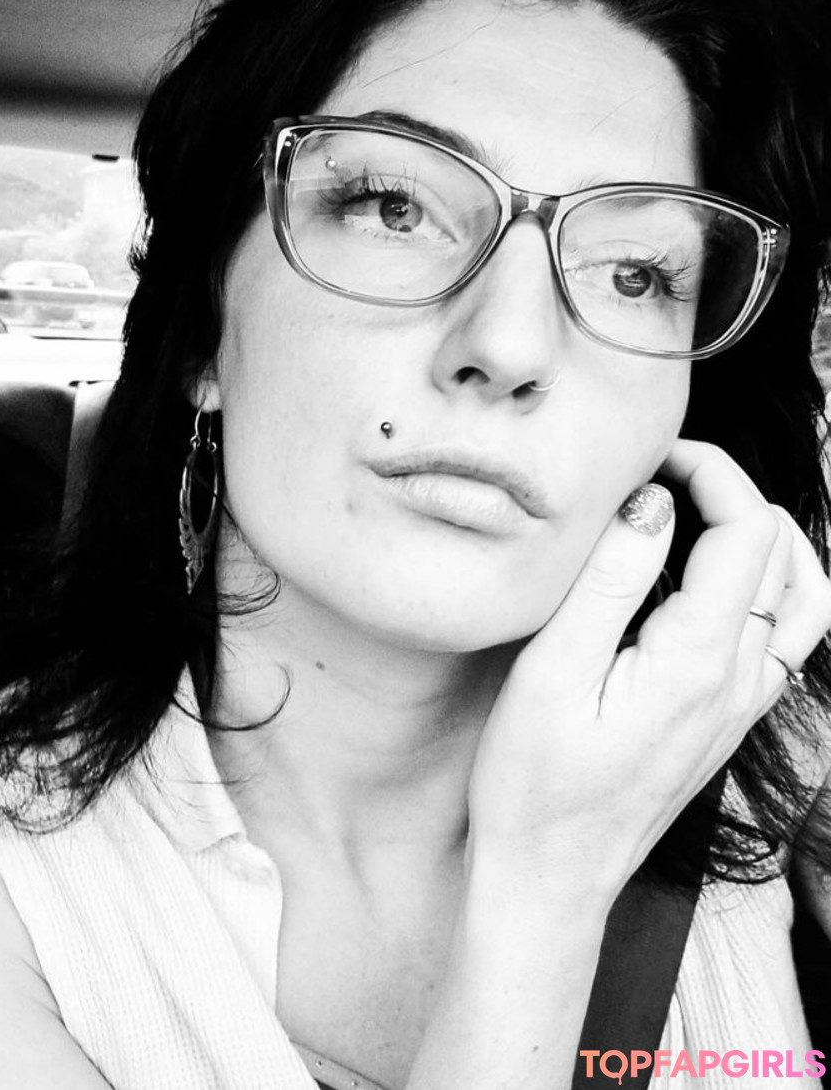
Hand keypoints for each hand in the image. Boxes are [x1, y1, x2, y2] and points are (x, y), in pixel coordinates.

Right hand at [466, 439, 830, 902]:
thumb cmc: (534, 783)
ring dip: (764, 537)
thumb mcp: (552, 672)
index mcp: (699, 659)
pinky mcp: (727, 722)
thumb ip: (610, 579)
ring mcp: (741, 705)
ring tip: (699, 513)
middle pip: (782, 552)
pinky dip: (767, 586)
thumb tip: (652, 505)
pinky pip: (784, 637)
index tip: (648, 460)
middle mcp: (739, 680)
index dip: (709, 471)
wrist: (550, 878)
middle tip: (659, 477)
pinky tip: (712, 582)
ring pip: (804, 596)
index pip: (749, 529)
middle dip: (730, 492)